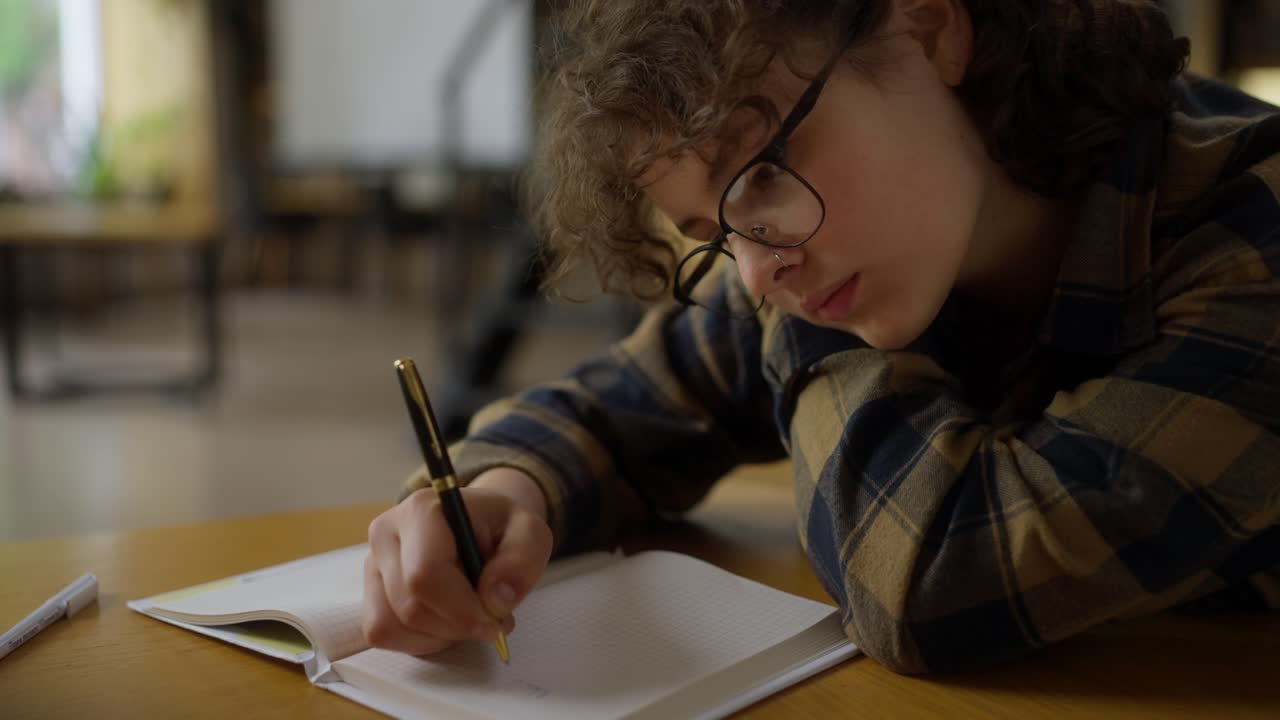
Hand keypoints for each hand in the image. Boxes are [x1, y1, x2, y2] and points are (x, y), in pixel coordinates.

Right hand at [361, 468, 552, 654]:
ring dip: (437, 636)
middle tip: (490, 620)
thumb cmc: (500, 528)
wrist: (477, 524)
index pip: (426, 574)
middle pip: (410, 607)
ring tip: (466, 616)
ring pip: (390, 624)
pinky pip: (381, 632)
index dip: (461, 610)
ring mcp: (371, 562)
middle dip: (456, 627)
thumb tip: (496, 599)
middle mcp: (386, 532)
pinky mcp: (368, 590)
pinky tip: (443, 622)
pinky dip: (417, 640)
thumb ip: (521, 561)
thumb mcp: (530, 532)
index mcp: (423, 510)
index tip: (494, 623)